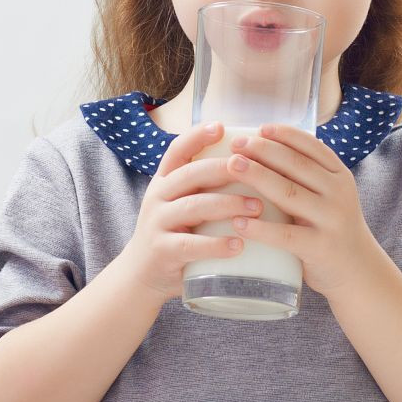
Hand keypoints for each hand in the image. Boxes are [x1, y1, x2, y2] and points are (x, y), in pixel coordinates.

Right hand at [114, 122, 260, 304]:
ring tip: (258, 208)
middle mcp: (158, 197)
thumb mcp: (182, 203)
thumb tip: (254, 164)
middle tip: (258, 170)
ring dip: (229, 204)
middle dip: (225, 169)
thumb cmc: (176, 233)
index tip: (222, 126)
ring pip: (194, 206)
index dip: (197, 136)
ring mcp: (157, 223)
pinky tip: (239, 245)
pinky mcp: (163, 251)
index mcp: (165, 181)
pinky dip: (216, 245)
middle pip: (191, 174)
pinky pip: (191, 245)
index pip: (178, 150)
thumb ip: (205, 186)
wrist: (143, 275)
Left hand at [224, 124, 380, 297]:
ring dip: (257, 176)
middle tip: (236, 144)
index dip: (285, 135)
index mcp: (339, 176)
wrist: (358, 271)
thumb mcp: (329, 196)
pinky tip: (238, 222)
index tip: (259, 129)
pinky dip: (261, 228)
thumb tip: (260, 151)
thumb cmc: (331, 229)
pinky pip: (286, 235)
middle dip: (264, 150)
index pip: (312, 146)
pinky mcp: (320, 247)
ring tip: (231, 167)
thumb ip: (306, 177)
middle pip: (296, 165)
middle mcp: (338, 194)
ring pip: (289, 193)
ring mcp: (331, 220)